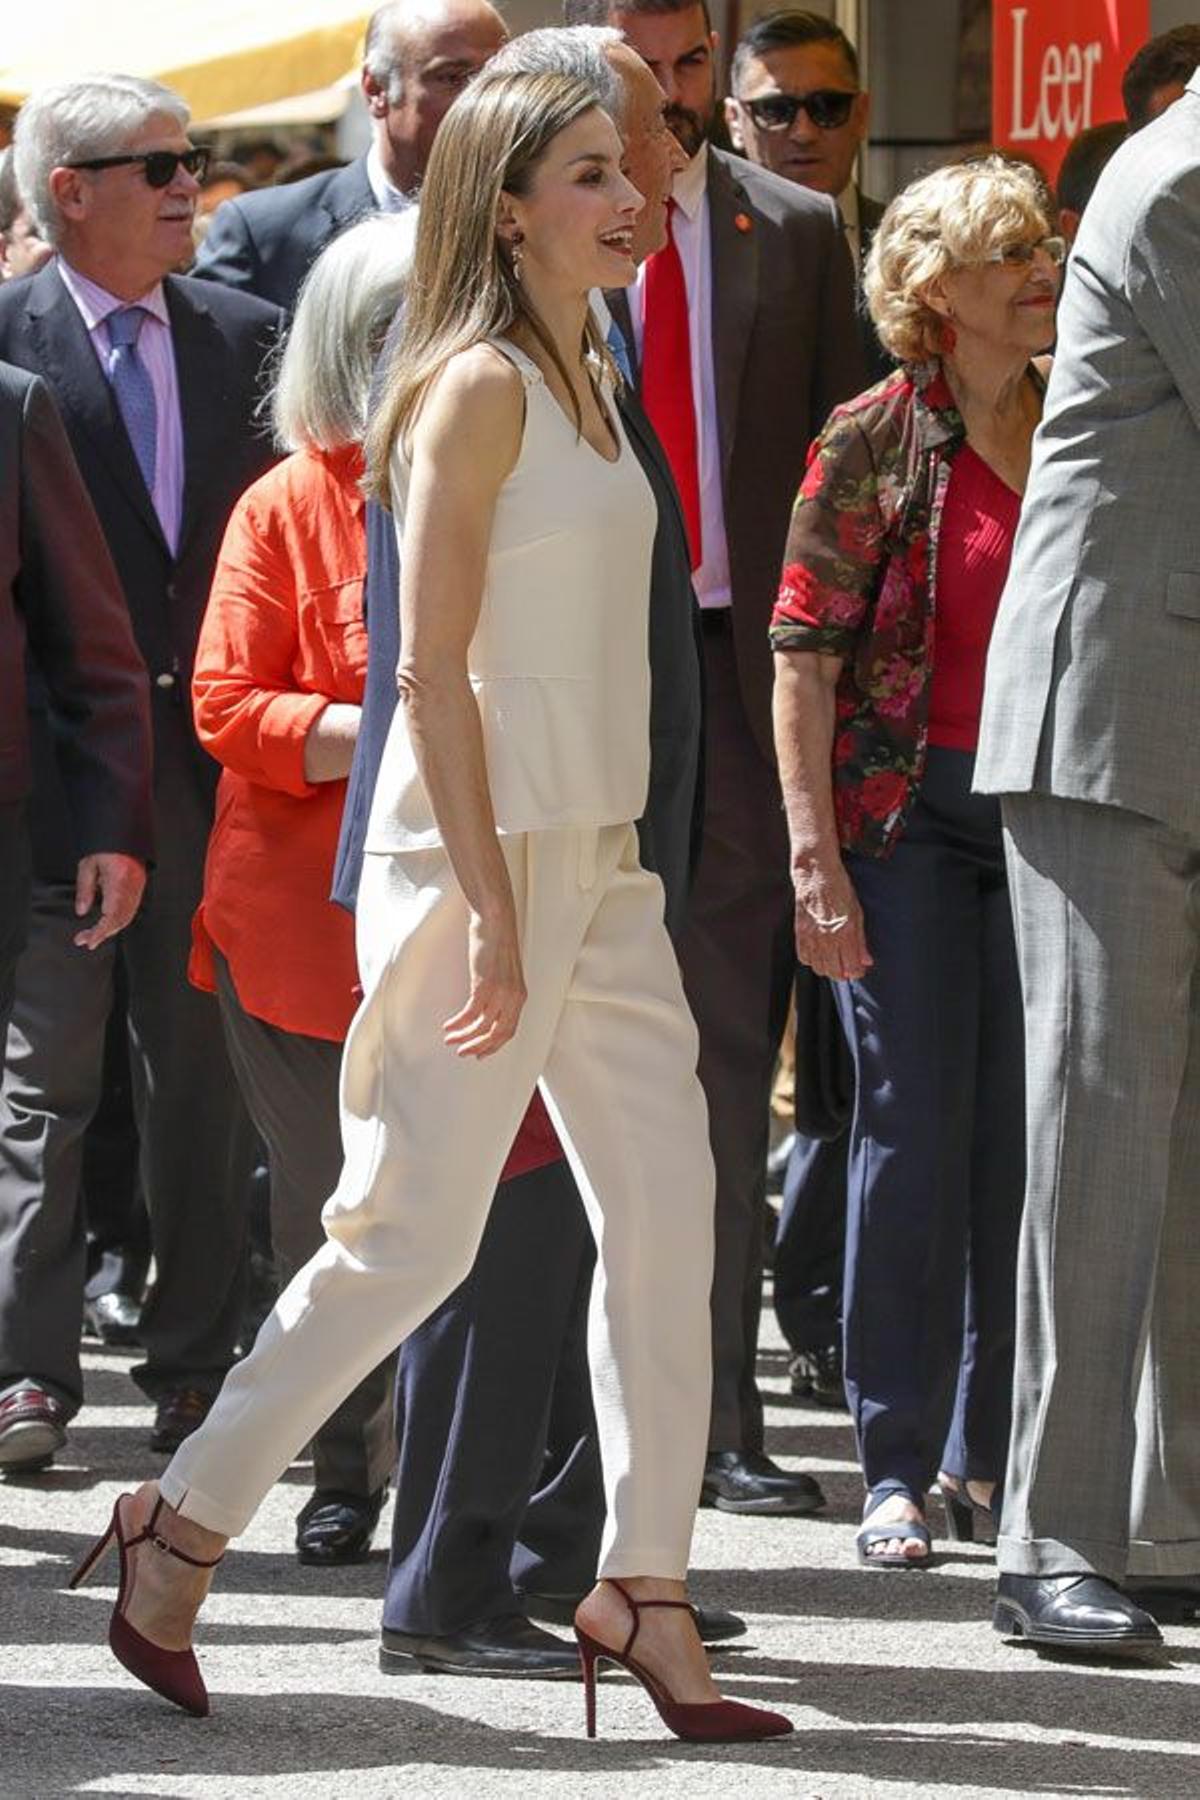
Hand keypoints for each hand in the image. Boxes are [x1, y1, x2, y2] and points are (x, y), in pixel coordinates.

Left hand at [73, 854, 145, 949]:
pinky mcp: (140, 887)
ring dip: (110, 929)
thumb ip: (85, 889)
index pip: (111, 914)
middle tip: (85, 940)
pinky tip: (106, 923)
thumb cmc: (106, 846)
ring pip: (127, 917)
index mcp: (119, 880)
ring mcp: (138, 888)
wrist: (125, 833)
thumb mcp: (88, 864)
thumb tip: (82, 911)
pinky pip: (131, 910)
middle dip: (102, 933)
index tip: (89, 940)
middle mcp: (132, 887)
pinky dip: (118, 921)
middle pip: (120, 920)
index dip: (100, 931)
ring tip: (93, 935)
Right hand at [442, 908, 525, 1057]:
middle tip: (463, 1053)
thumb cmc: (497, 943)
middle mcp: (514, 998)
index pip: (509, 1031)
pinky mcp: (485, 985)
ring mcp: (500, 992)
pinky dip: (458, 1023)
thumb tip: (487, 1008)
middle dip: (478, 1046)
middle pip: (497, 1034)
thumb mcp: (505, 972)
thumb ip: (501, 991)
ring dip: (464, 1037)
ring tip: (450, 1041)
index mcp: (520, 996)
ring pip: (482, 1026)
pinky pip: (470, 1013)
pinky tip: (448, 1026)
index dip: (493, 1045)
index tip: (479, 1053)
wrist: (496, 921)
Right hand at [792, 855, 871, 981]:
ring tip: (834, 960)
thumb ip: (861, 941)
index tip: (858, 969)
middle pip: (834, 972)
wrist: (816, 874)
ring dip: (828, 968)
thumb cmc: (840, 889)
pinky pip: (804, 958)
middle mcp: (827, 937)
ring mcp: (811, 936)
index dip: (857, 972)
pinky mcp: (800, 933)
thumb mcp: (857, 913)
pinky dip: (812, 960)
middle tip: (847, 966)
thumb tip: (866, 961)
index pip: (852, 968)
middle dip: (843, 974)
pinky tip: (819, 952)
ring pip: (819, 968)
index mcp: (845, 932)